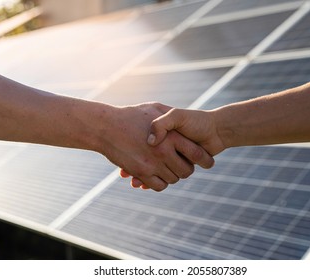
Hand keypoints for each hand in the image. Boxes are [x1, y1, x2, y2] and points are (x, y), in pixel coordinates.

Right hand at [98, 103, 213, 190]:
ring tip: (167, 168)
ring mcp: (152, 164)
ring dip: (172, 176)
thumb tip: (183, 124)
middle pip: (187, 171)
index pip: (197, 154)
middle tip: (182, 164)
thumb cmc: (129, 115)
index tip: (204, 161)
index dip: (204, 159)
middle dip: (186, 169)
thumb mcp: (154, 108)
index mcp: (171, 135)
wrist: (105, 126)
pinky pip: (159, 186)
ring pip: (173, 179)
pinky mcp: (141, 172)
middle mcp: (164, 151)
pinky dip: (160, 184)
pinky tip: (156, 175)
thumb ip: (170, 117)